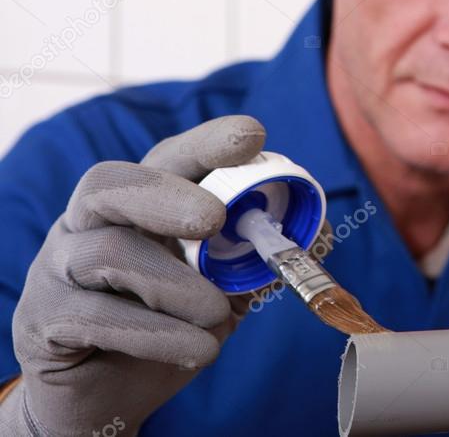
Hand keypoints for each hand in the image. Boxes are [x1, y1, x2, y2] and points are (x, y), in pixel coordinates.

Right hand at [1, 115, 265, 435]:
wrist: (108, 400)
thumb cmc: (166, 330)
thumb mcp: (222, 294)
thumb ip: (256, 264)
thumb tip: (319, 234)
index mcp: (137, 206)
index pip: (166, 159)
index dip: (206, 143)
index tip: (253, 134)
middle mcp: (89, 225)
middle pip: (110, 184)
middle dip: (167, 194)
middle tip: (212, 218)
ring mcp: (58, 269)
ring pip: (106, 252)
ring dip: (173, 284)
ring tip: (217, 315)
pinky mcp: (43, 321)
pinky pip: (93, 315)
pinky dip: (155, 333)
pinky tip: (196, 349)